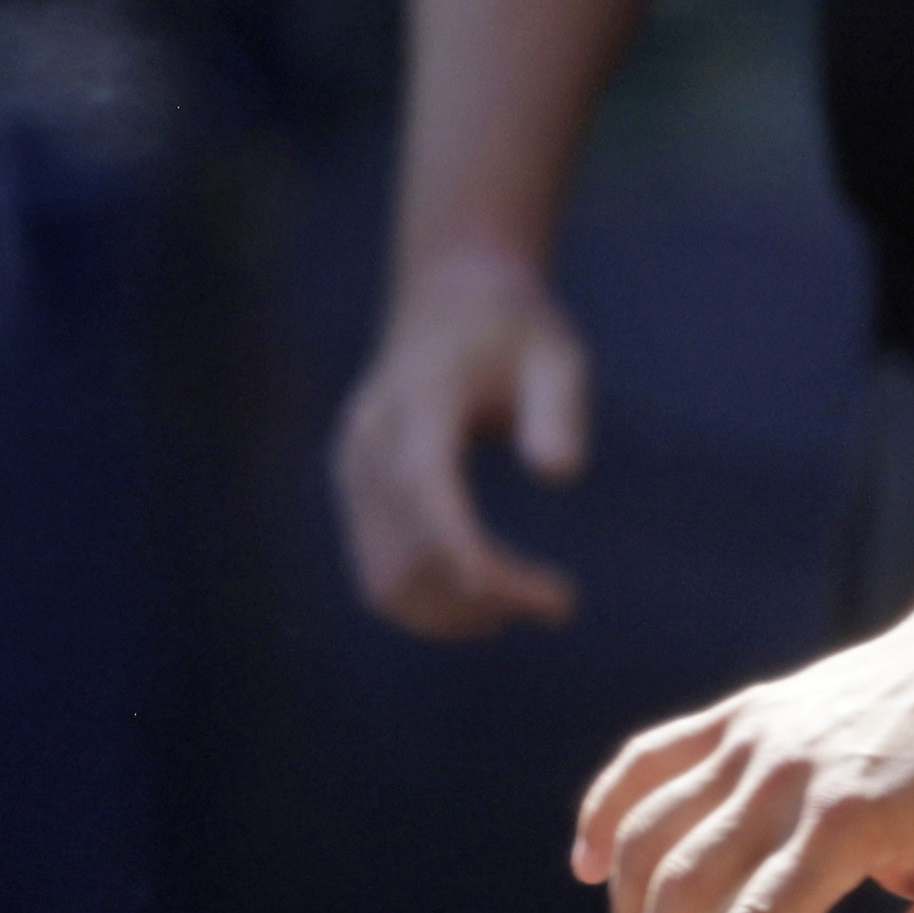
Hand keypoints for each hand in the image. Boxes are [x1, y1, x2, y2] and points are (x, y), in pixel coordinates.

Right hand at [331, 241, 596, 637]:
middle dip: (483, 595)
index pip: (427, 491)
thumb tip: (556, 473)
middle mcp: (369, 440)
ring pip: (384, 577)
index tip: (533, 597)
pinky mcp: (356, 490)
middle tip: (559, 603)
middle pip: (408, 550)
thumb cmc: (514, 328)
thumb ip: (559, 408)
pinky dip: (429, 602)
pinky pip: (378, 569)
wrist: (449, 298)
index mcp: (418, 401)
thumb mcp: (558, 353)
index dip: (468, 553)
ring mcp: (353, 469)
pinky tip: (489, 602)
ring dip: (454, 614)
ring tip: (529, 607)